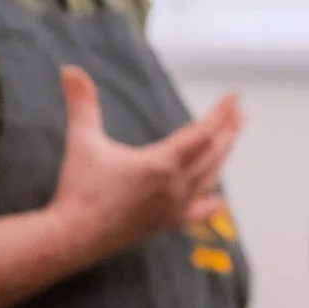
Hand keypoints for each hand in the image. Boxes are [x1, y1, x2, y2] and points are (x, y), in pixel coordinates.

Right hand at [46, 66, 243, 261]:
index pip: (203, 132)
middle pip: (214, 153)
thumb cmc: (79, 189)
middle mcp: (177, 185)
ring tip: (231, 140)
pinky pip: (197, 212)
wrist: (72, 238)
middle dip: (228, 130)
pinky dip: (211, 203)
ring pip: (209, 178)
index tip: (234, 96)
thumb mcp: (82, 141)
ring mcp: (175, 207)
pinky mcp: (167, 224)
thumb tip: (69, 69)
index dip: (221, 113)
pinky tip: (220, 200)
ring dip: (222, 157)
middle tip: (239, 113)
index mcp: (162, 163)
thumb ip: (82, 104)